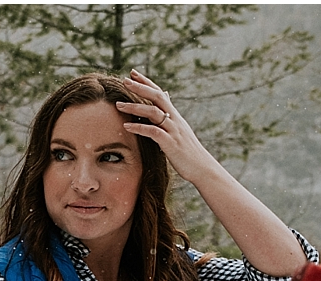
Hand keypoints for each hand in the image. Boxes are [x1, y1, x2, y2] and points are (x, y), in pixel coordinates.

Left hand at [116, 69, 219, 184]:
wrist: (202, 168)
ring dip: (135, 107)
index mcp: (175, 116)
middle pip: (157, 97)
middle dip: (140, 87)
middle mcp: (175, 119)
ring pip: (154, 112)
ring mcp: (173, 130)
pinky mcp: (170, 143)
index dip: (146, 82)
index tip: (132, 73)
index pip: (160, 93)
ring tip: (118, 105)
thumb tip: (166, 98)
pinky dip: (139, 127)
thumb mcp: (179, 130)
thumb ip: (170, 115)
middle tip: (124, 80)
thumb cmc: (187, 151)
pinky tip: (126, 126)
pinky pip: (153, 132)